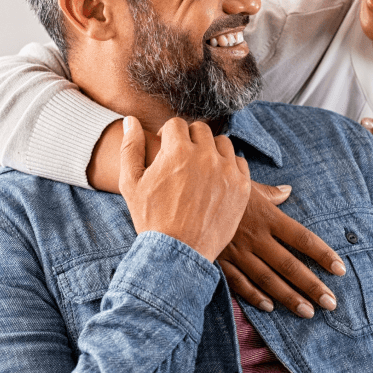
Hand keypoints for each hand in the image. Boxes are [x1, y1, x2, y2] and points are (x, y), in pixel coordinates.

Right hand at [119, 116, 250, 261]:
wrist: (178, 252)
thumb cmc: (151, 218)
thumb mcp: (131, 183)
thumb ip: (131, 147)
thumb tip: (130, 120)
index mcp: (177, 150)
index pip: (176, 124)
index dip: (168, 135)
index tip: (166, 149)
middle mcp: (205, 156)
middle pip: (200, 130)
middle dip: (189, 140)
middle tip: (183, 159)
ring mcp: (226, 171)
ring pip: (222, 143)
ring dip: (211, 150)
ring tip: (200, 168)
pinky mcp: (242, 187)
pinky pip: (239, 162)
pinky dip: (228, 167)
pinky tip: (216, 180)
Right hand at [217, 182, 346, 318]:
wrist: (184, 193)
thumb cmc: (219, 186)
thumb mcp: (246, 184)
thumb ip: (270, 192)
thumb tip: (288, 190)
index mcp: (267, 216)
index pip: (302, 238)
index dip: (323, 254)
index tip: (340, 269)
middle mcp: (256, 237)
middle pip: (290, 265)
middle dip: (312, 285)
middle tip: (331, 303)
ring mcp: (238, 251)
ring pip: (268, 279)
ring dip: (289, 297)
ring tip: (308, 312)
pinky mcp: (220, 260)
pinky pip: (240, 282)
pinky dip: (254, 296)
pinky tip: (270, 307)